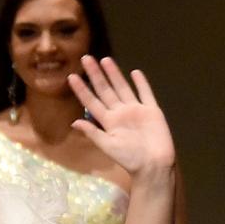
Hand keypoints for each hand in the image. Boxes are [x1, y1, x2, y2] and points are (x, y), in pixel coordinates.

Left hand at [69, 56, 174, 176]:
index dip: (82, 90)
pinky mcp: (152, 110)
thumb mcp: (107, 146)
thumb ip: (93, 132)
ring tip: (105, 60)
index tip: (71, 77)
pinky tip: (135, 72)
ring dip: (114, 74)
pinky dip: (141, 83)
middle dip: (95, 75)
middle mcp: (120, 113)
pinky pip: (145, 93)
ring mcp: (136, 110)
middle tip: (85, 58)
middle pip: (105, 90)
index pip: (92, 102)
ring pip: (122, 88)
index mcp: (108, 122)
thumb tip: (74, 121)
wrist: (153, 165)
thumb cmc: (129, 158)